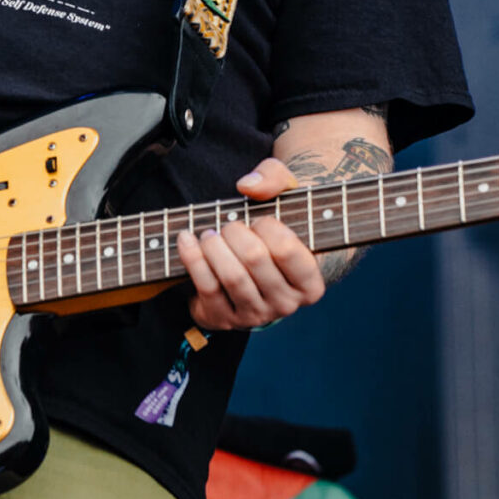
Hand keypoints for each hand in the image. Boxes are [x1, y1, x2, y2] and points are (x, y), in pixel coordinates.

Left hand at [179, 157, 326, 331]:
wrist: (254, 259)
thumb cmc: (276, 224)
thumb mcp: (286, 194)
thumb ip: (275, 179)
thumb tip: (248, 187)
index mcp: (311, 284)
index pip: (285, 249)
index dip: (266, 226)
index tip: (259, 220)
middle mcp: (286, 306)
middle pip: (254, 259)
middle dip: (235, 231)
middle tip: (230, 224)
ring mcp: (255, 316)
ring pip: (230, 276)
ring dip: (213, 245)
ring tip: (210, 232)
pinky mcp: (224, 320)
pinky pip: (206, 288)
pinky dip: (192, 258)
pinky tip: (187, 240)